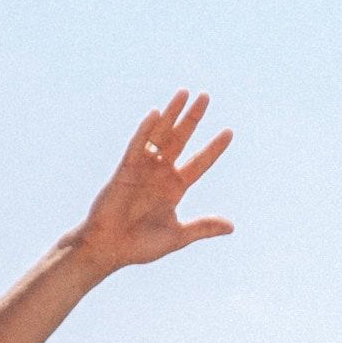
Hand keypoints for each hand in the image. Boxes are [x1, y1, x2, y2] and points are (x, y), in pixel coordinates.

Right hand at [78, 92, 235, 275]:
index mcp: (174, 188)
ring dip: (171, 114)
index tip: (229, 132)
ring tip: (184, 93)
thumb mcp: (177, 236)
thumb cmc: (140, 246)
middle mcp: (160, 174)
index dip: (214, 148)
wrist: (110, 249)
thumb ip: (202, 227)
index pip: (199, 162)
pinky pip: (137, 146)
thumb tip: (231, 227)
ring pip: (160, 136)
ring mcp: (143, 170)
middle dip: (193, 118)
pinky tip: (155, 114)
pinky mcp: (125, 170)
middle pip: (181, 139)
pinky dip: (145, 131)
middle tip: (205, 96)